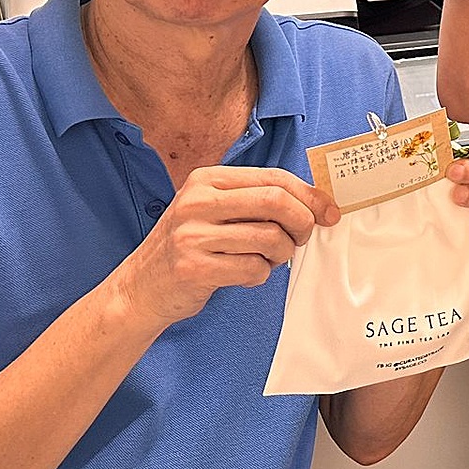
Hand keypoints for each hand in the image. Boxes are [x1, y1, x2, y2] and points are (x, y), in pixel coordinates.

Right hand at [110, 166, 335, 331]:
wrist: (138, 289)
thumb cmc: (188, 247)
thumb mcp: (213, 211)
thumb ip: (254, 201)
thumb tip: (316, 204)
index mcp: (206, 179)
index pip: (272, 178)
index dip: (309, 195)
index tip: (329, 212)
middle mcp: (197, 201)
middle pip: (275, 202)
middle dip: (301, 222)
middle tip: (301, 239)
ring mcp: (191, 235)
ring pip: (269, 238)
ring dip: (280, 255)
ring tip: (267, 259)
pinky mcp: (193, 268)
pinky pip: (253, 269)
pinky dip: (260, 275)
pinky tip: (243, 274)